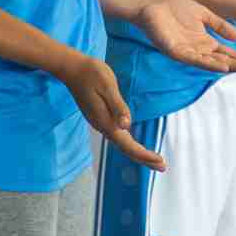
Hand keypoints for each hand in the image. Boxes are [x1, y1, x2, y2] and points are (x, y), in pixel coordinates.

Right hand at [59, 53, 163, 169]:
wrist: (72, 68)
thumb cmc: (91, 73)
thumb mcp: (108, 86)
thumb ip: (118, 106)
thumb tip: (126, 126)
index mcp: (105, 120)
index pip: (127, 144)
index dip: (144, 155)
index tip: (160, 162)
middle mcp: (102, 125)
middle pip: (125, 148)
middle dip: (144, 159)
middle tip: (163, 167)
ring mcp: (100, 122)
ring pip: (121, 143)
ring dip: (137, 153)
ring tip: (154, 160)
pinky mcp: (100, 117)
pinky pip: (117, 136)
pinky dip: (129, 144)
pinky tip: (136, 146)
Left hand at [135, 0, 235, 74]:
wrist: (152, 5)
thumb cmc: (174, 8)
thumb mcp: (203, 15)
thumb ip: (220, 25)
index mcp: (206, 42)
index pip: (228, 53)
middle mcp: (199, 50)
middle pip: (224, 61)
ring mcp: (188, 52)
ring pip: (212, 63)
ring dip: (229, 67)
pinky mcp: (176, 51)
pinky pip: (195, 60)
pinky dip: (209, 64)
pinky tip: (222, 66)